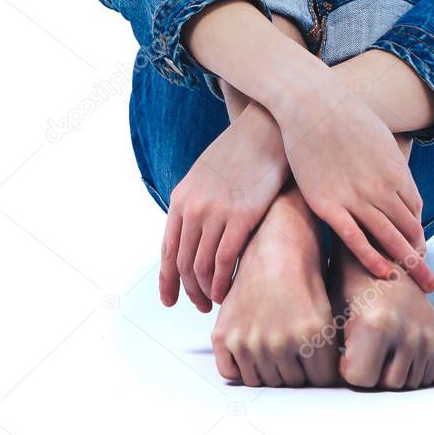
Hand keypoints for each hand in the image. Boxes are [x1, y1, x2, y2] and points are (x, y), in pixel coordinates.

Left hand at [159, 97, 289, 310]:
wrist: (265, 128)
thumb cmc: (242, 151)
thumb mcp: (206, 174)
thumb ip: (197, 201)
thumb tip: (196, 231)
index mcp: (181, 197)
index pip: (168, 249)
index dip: (168, 280)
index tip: (170, 300)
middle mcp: (192, 207)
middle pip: (183, 263)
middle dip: (189, 290)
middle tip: (200, 306)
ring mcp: (215, 212)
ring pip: (202, 267)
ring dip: (206, 291)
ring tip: (216, 302)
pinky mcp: (241, 216)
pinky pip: (225, 260)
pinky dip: (224, 281)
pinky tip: (229, 290)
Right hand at [271, 65, 433, 293]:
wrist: (312, 102)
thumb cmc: (344, 114)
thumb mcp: (379, 136)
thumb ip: (390, 160)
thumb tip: (396, 173)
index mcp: (396, 170)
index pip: (415, 210)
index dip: (418, 232)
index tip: (418, 246)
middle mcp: (381, 187)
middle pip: (409, 229)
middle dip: (421, 258)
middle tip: (431, 282)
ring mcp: (355, 197)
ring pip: (388, 238)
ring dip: (405, 263)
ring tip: (416, 284)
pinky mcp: (328, 204)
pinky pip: (355, 239)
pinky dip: (372, 259)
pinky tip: (384, 273)